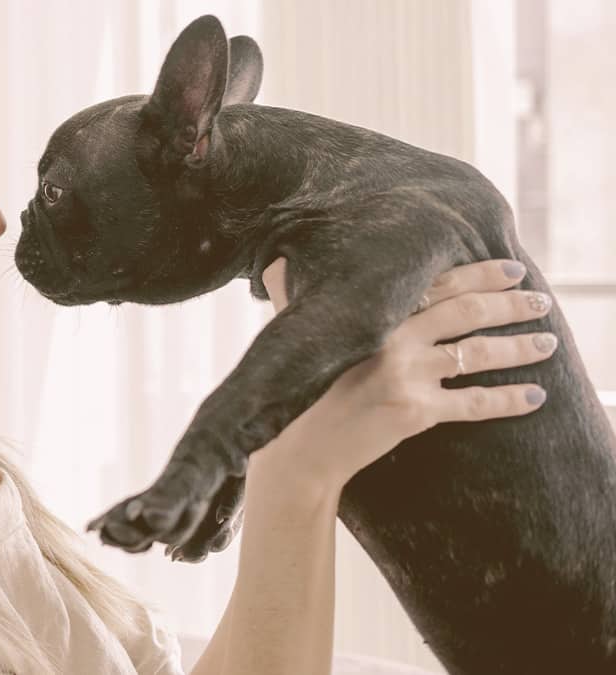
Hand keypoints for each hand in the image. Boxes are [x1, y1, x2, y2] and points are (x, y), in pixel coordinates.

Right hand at [253, 257, 555, 491]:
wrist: (300, 447)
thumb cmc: (294, 389)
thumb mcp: (291, 334)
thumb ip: (290, 294)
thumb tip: (274, 263)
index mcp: (370, 313)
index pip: (436, 283)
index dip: (479, 273)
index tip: (512, 269)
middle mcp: (391, 337)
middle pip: (465, 311)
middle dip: (510, 304)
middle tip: (541, 301)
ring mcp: (405, 374)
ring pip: (476, 353)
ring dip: (519, 346)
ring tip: (548, 343)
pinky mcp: (414, 411)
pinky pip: (473, 403)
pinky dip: (508, 400)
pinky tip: (536, 398)